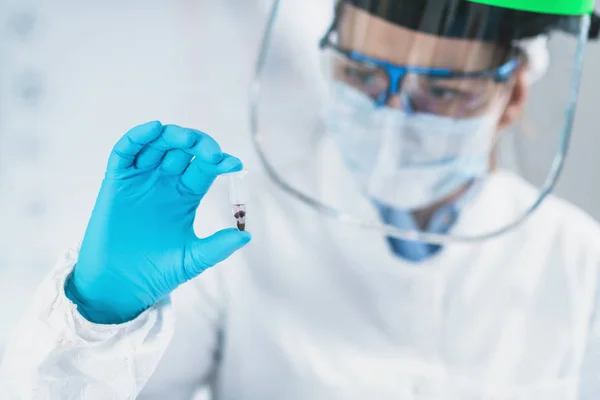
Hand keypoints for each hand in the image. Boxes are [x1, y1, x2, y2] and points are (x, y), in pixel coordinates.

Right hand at [65, 121, 249, 323]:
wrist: (119, 286)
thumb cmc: (156, 271)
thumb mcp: (193, 259)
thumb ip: (218, 247)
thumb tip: (246, 235)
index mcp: (186, 194)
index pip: (206, 167)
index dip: (220, 161)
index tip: (234, 165)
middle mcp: (165, 182)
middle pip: (184, 150)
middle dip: (199, 145)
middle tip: (210, 152)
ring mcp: (140, 179)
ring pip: (157, 145)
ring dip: (172, 136)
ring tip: (185, 140)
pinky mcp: (117, 182)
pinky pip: (125, 152)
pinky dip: (137, 137)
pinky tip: (153, 129)